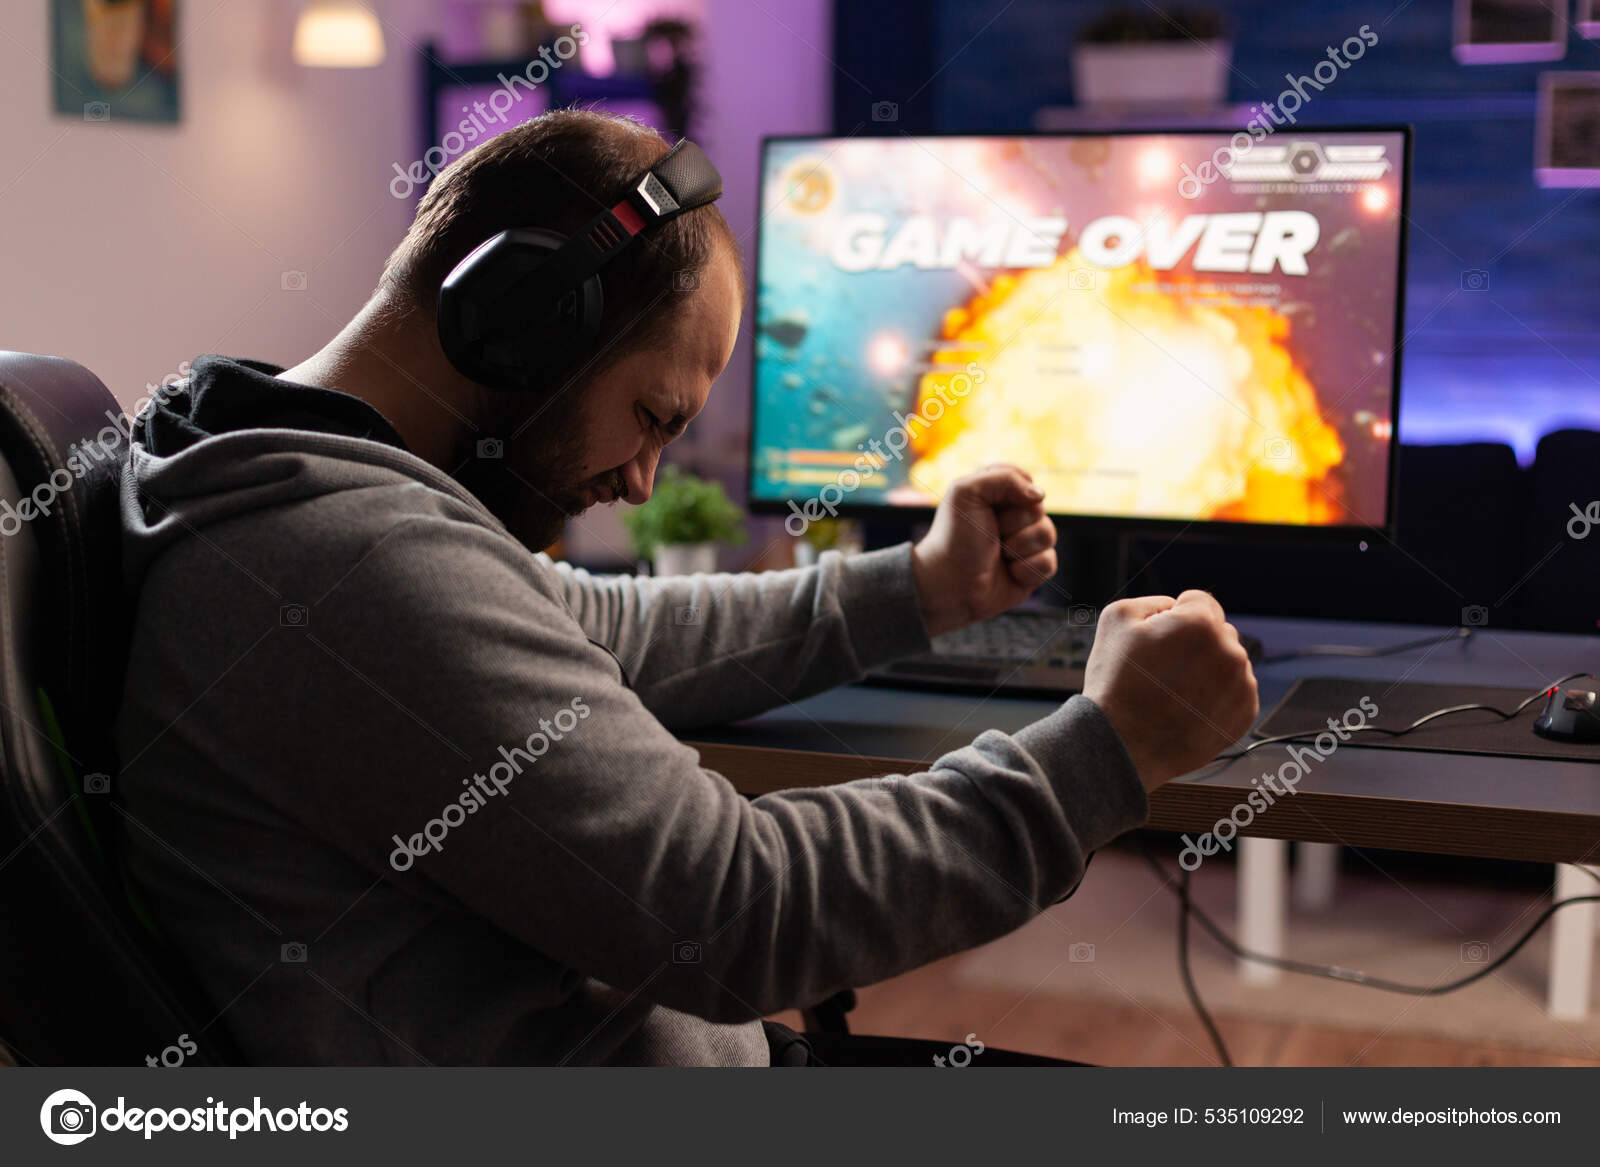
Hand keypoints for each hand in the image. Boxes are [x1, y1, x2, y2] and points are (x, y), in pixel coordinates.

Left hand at [910, 465, 1056, 637]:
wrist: (950, 584)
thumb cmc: (954, 538)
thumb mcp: (967, 493)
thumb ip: (1004, 477)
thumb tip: (1040, 494)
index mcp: (996, 495)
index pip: (1025, 480)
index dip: (1013, 492)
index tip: (989, 504)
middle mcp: (1013, 517)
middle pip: (1038, 508)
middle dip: (1013, 523)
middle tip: (991, 535)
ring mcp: (1024, 544)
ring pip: (1048, 534)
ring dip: (1020, 546)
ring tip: (999, 555)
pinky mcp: (1033, 570)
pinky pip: (1049, 562)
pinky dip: (1027, 569)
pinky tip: (1009, 573)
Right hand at [1081, 590, 1258, 791]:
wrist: (1124, 744)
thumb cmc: (1116, 683)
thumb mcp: (1117, 619)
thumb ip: (1153, 601)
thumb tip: (1173, 607)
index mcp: (1201, 624)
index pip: (1200, 601)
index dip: (1174, 615)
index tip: (1158, 639)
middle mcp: (1230, 651)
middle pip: (1217, 631)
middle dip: (1195, 642)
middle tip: (1163, 668)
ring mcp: (1241, 685)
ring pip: (1228, 661)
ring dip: (1207, 668)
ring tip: (1174, 691)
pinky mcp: (1245, 713)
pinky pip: (1235, 690)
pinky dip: (1216, 695)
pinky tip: (1188, 706)